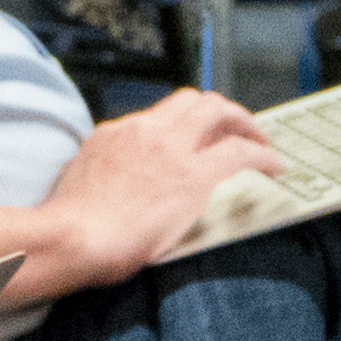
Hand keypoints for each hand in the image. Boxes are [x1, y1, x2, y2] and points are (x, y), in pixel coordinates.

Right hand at [32, 89, 280, 288]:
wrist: (70, 238)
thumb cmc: (66, 228)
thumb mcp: (75, 185)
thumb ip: (100, 174)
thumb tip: (108, 185)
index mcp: (114, 134)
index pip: (160, 115)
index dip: (186, 123)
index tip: (197, 138)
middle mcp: (145, 131)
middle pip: (193, 101)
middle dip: (221, 112)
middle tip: (238, 130)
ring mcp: (170, 150)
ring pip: (219, 112)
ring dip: (245, 124)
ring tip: (261, 143)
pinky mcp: (193, 176)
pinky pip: (241, 153)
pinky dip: (263, 156)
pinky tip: (274, 167)